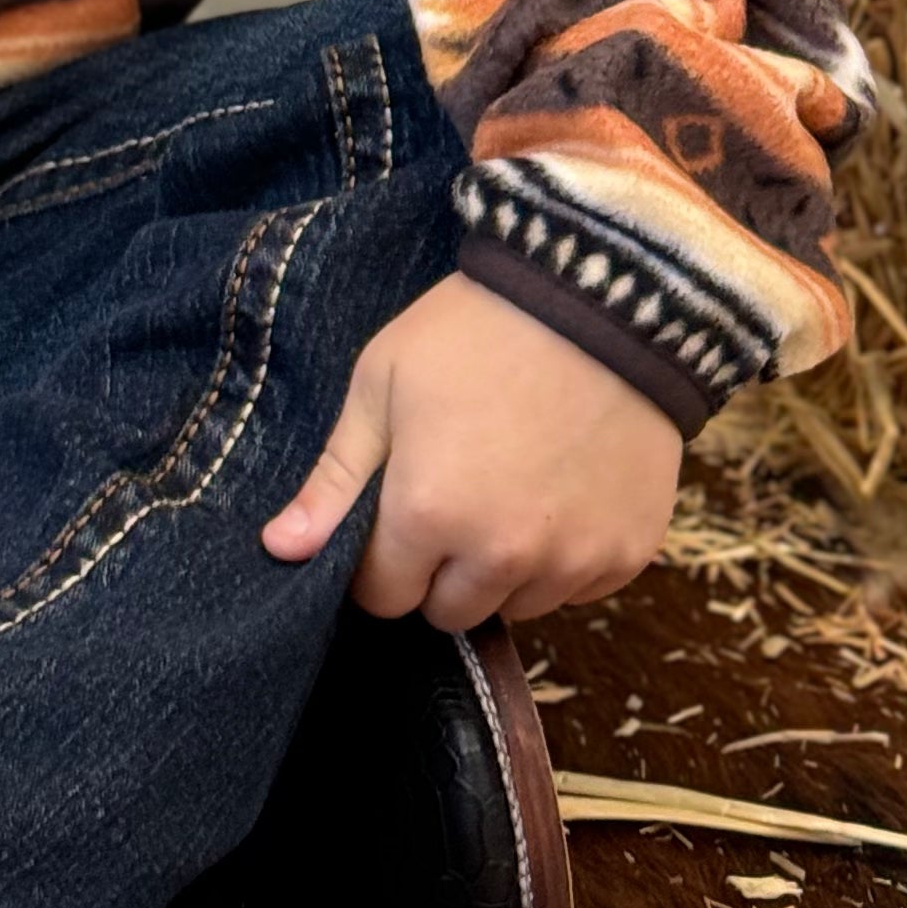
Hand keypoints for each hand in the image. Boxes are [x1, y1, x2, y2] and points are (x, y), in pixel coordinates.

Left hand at [261, 270, 682, 628]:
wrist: (597, 296)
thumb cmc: (474, 330)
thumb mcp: (383, 384)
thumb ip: (335, 479)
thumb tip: (279, 550)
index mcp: (430, 517)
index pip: (383, 597)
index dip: (378, 559)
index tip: (394, 511)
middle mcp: (502, 557)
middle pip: (448, 611)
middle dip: (438, 568)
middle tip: (454, 493)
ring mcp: (572, 561)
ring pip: (516, 605)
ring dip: (502, 568)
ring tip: (511, 485)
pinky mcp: (627, 553)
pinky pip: (577, 587)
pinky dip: (564, 556)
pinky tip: (562, 488)